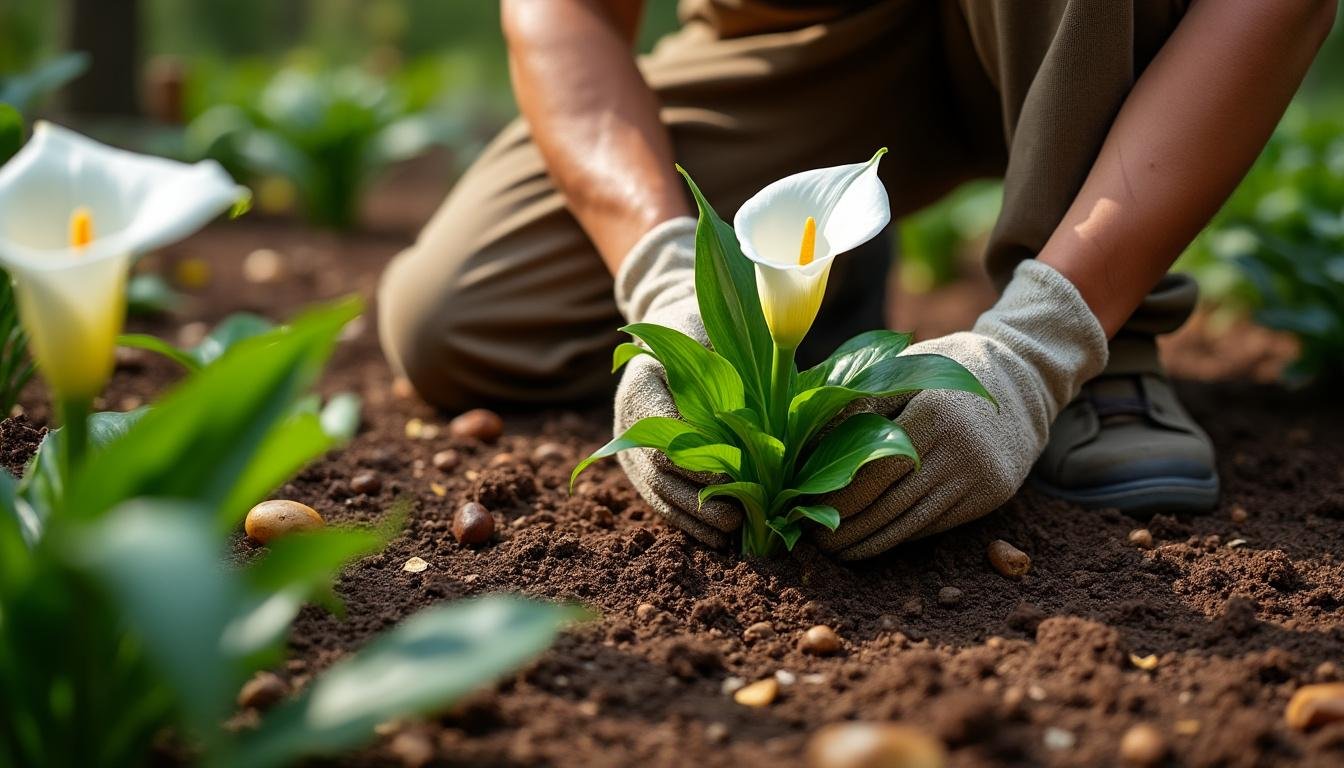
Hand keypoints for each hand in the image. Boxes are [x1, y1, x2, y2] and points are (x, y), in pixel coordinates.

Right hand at [611, 217, 741, 546]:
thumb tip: (739, 403)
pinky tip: (715, 539)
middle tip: (736, 518)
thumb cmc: (700, 328)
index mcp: (641, 384)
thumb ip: (715, 358)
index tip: (730, 479)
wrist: (673, 332)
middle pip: (657, 470)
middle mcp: (626, 419)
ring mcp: (630, 446)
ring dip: (693, 518)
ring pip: (657, 492)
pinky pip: (660, 500)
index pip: (661, 432)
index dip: (694, 460)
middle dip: (698, 498)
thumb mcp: (706, 329)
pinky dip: (686, 521)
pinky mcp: (641, 466)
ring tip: (729, 536)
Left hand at [811, 260, 1109, 558]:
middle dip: (851, 527)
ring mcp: (981, 475)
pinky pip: (939, 523)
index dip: (841, 497)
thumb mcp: (907, 368)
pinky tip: (877, 542)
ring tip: (841, 552)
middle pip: (893, 501)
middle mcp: (961, 448)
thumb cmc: (948, 368)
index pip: (876, 469)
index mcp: (933, 413)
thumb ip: (863, 403)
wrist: (1024, 379)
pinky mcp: (994, 494)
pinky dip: (903, 535)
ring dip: (874, 542)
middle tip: (816, 543)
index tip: (808, 511)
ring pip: (915, 521)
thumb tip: (812, 446)